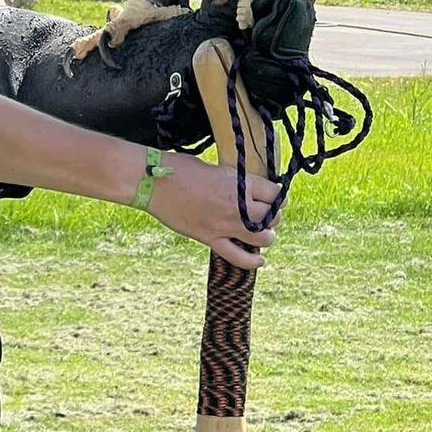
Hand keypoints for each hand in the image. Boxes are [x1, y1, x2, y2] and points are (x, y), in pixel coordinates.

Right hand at [145, 153, 278, 269]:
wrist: (154, 182)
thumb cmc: (180, 168)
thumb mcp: (215, 169)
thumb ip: (233, 181)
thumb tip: (244, 190)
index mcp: (239, 182)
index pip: (274, 193)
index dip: (277, 195)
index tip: (273, 197)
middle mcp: (237, 205)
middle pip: (272, 216)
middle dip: (273, 216)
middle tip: (266, 214)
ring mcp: (224, 224)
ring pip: (263, 238)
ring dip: (267, 236)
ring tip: (263, 233)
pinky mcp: (210, 238)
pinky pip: (238, 257)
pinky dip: (252, 262)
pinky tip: (260, 261)